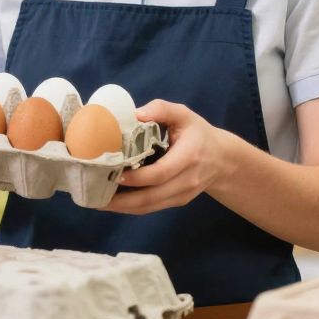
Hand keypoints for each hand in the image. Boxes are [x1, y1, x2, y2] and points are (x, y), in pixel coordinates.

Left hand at [102, 100, 233, 214]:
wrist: (223, 159)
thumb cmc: (198, 133)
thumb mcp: (184, 114)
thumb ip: (161, 109)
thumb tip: (134, 114)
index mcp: (189, 156)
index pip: (162, 172)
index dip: (138, 177)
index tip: (116, 174)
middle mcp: (187, 180)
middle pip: (152, 196)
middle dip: (122, 199)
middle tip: (95, 193)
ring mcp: (183, 194)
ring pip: (149, 207)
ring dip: (122, 207)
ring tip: (97, 201)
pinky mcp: (177, 202)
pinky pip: (151, 208)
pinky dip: (130, 208)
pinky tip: (112, 202)